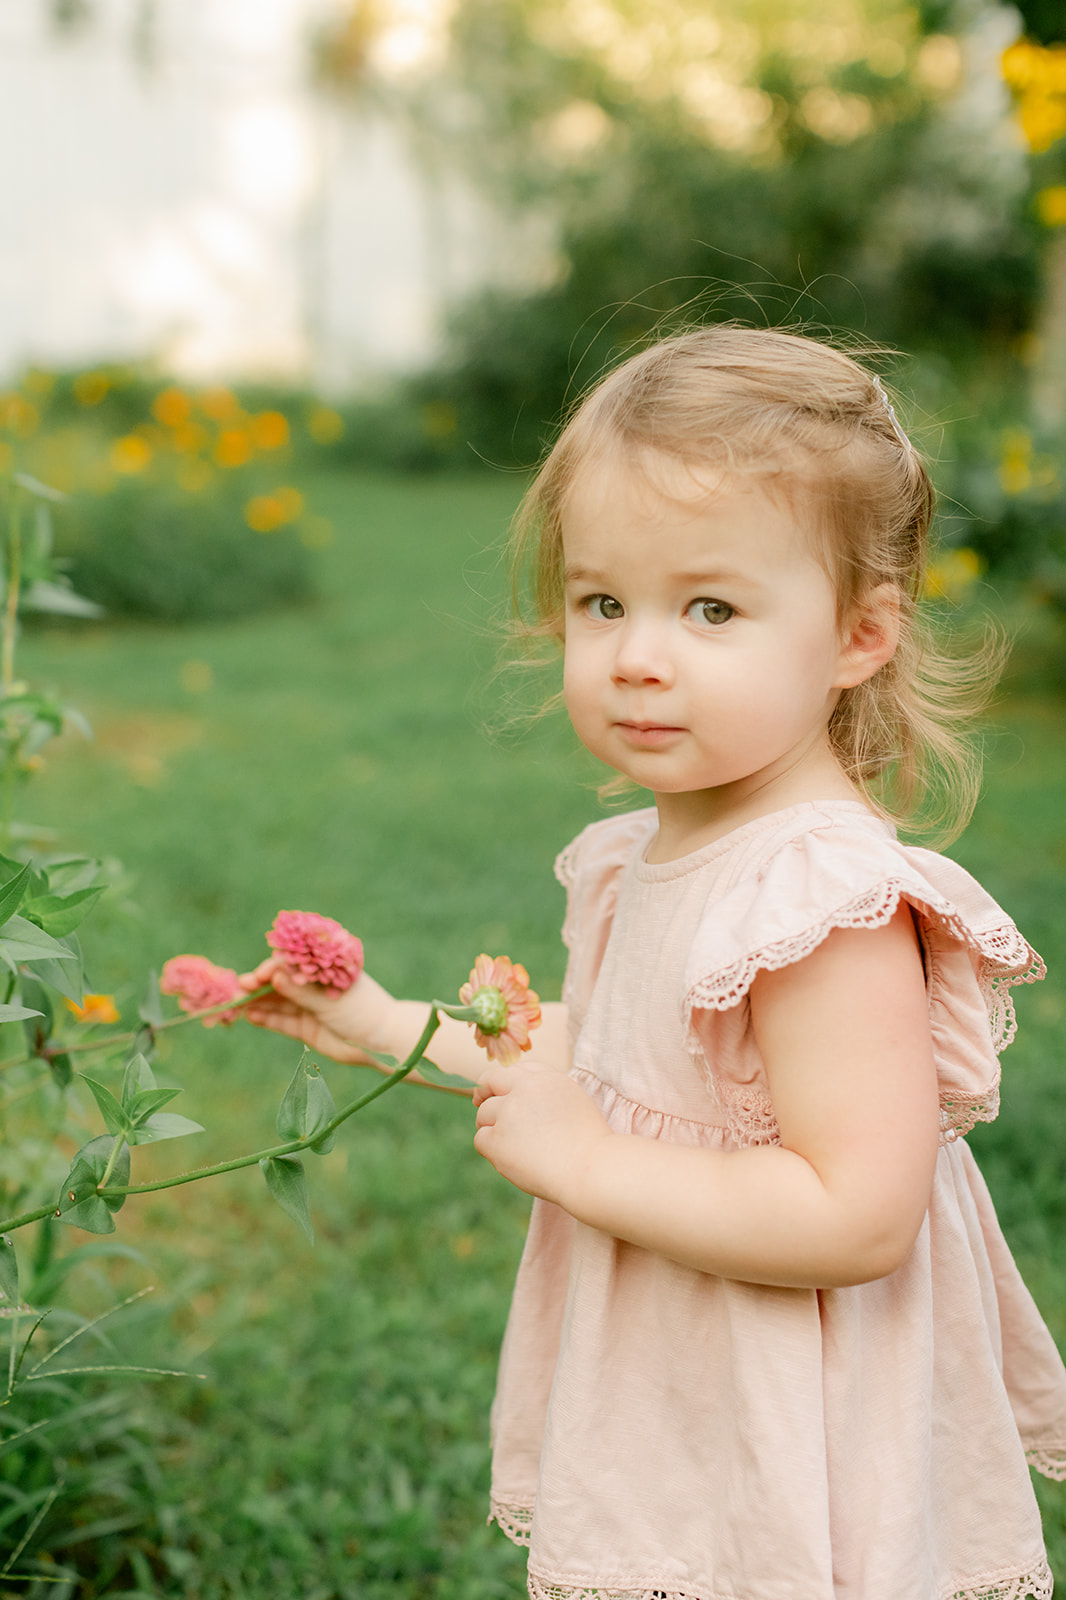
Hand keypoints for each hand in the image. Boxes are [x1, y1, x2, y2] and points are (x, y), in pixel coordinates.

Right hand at [238, 954, 396, 1065]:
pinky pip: (282, 1022)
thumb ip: (300, 991)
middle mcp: (313, 986)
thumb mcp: (330, 999)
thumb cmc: (362, 1010)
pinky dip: (266, 1019)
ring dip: (257, 1003)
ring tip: (235, 1005)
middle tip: (237, 989)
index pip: (291, 965)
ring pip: (278, 1003)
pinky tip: (250, 1016)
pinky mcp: (306, 1029)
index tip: (256, 977)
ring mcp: (309, 1007)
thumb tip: (274, 975)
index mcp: (323, 969)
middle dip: (258, 986)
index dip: (271, 970)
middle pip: (280, 984)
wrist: (383, 1041)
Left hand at [472, 1062, 611, 1205]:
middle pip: (490, 1081)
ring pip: (483, 1114)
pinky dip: (491, 1150)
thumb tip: (516, 1097)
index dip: (505, 1081)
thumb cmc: (588, 1144)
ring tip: (513, 1147)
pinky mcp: (497, 1138)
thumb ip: (546, 1094)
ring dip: (491, 1127)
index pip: (516, 1070)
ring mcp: (508, 1112)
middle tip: (479, 1102)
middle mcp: (524, 1089)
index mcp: (546, 1078)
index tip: (500, 1090)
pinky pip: (481, 1139)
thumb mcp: (573, 1103)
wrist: (590, 1170)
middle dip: (483, 1092)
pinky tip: (510, 1159)